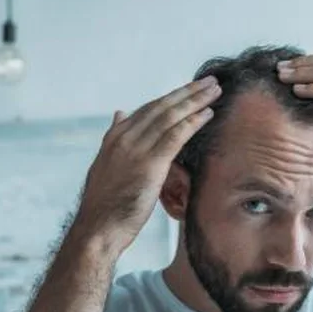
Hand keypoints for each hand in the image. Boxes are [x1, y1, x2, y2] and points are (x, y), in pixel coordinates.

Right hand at [71, 76, 221, 255]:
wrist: (97, 229)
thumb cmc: (105, 206)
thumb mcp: (106, 166)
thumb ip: (115, 139)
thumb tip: (120, 113)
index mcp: (114, 138)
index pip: (148, 110)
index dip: (171, 98)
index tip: (190, 90)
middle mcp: (124, 138)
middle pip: (161, 107)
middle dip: (187, 92)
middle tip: (210, 82)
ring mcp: (136, 149)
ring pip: (170, 116)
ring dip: (195, 101)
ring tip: (215, 91)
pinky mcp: (149, 164)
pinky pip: (176, 136)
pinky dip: (193, 122)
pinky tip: (208, 114)